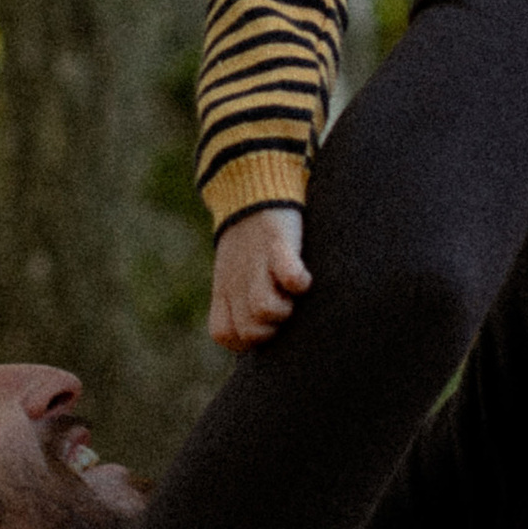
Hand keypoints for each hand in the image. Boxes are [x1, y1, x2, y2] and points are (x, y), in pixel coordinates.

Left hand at [209, 207, 310, 352]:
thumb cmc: (248, 239)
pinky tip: (303, 276)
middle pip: (249, 329)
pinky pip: (288, 275)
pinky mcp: (278, 244)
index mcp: (224, 290)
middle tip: (281, 307)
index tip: (262, 324)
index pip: (224, 334)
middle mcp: (237, 281)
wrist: (249, 188)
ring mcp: (256, 263)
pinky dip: (298, 281)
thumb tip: (259, 329)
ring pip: (263, 308)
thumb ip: (239, 300)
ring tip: (291, 295)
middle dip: (270, 329)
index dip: (245, 339)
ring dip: (283, 308)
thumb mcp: (233, 271)